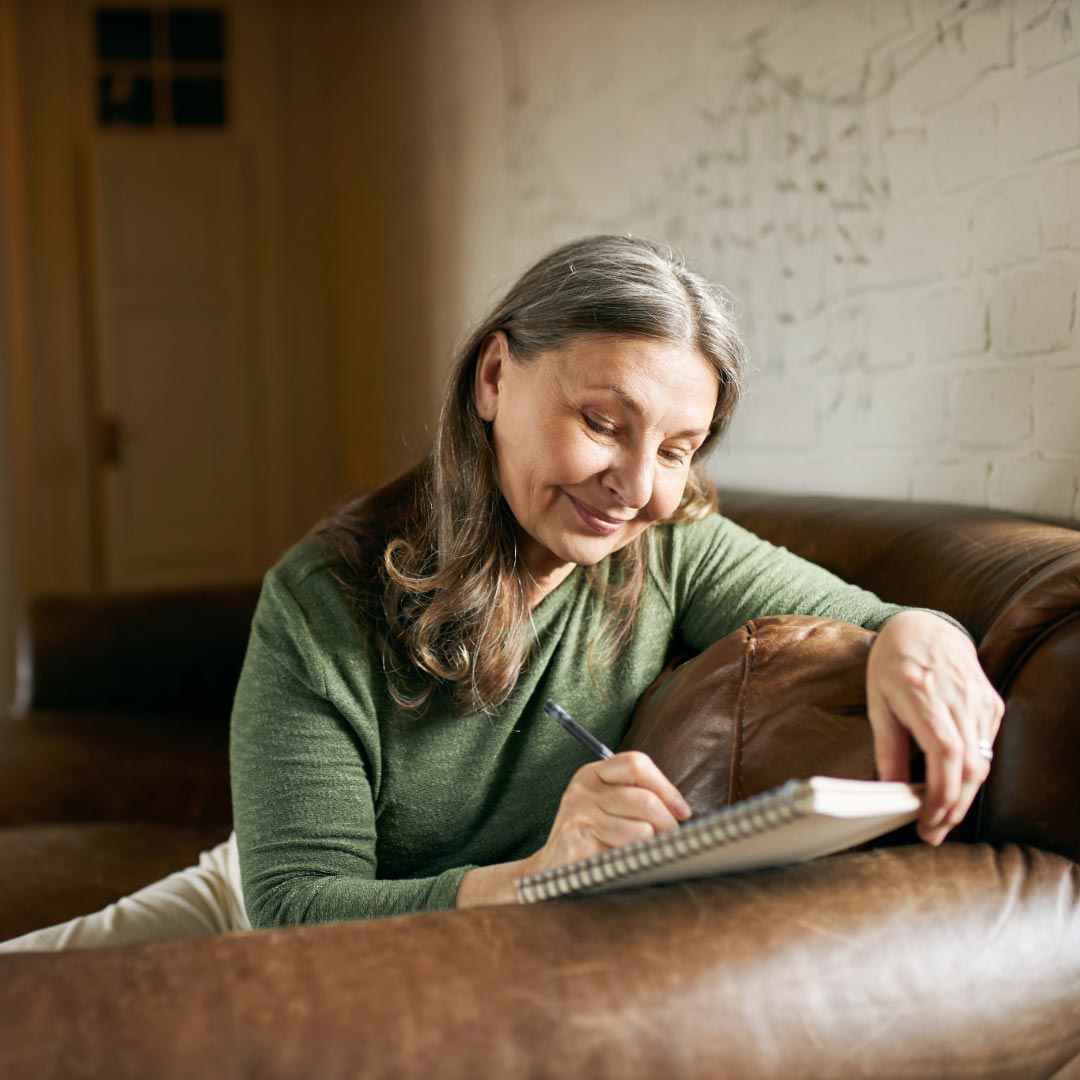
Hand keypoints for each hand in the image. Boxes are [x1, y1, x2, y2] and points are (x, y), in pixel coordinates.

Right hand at [523, 751, 692, 875]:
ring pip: (643, 828)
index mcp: (592, 774)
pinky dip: (637, 859)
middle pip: (645, 799)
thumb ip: (636, 796)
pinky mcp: (580, 845)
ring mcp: (579, 817)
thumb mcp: (605, 806)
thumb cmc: (589, 838)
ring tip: (648, 853)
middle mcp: (583, 790)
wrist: (549, 871)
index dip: (666, 787)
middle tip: (671, 840)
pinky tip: (628, 864)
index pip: (636, 763)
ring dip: (653, 845)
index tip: (682, 811)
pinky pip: (628, 851)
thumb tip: (682, 810)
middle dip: (668, 823)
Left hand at [866, 610, 1003, 845]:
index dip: (941, 795)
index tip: (926, 822)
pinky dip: (971, 773)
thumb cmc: (892, 664)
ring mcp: (981, 702)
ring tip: (940, 819)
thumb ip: (887, 747)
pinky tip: (953, 787)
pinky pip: (986, 748)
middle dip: (953, 807)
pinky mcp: (992, 705)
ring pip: (982, 762)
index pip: (945, 754)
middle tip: (932, 833)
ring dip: (963, 796)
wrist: (925, 628)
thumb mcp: (878, 703)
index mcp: (923, 695)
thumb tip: (890, 790)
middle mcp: (958, 699)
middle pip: (969, 766)